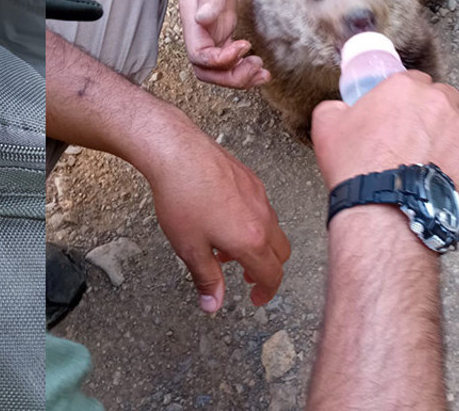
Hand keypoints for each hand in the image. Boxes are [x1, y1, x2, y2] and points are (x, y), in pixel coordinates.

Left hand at [135, 113, 290, 312]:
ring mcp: (259, 195)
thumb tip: (213, 304)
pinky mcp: (250, 179)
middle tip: (246, 277)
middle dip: (267, 270)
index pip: (273, 276)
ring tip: (226, 248)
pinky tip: (223, 219)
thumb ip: (206, 279)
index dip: (266, 293)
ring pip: (272, 229)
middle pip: (280, 253)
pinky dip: (252, 222)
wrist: (178, 153)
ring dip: (257, 245)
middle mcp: (263, 218)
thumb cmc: (182, 198)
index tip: (256, 299)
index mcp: (252, 241)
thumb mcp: (190, 248)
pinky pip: (262, 207)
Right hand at [146, 0, 268, 87]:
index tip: (242, 46)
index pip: (199, 55)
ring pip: (217, 68)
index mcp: (192, 16)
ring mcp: (210, 29)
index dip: (220, 60)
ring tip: (262, 72)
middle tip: (257, 69)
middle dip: (231, 77)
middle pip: (206, 70)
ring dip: (238, 76)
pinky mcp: (221, 25)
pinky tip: (259, 63)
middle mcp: (199, 28)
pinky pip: (228, 56)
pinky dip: (242, 65)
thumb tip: (203, 19)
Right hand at [310, 71, 458, 195]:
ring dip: (454, 135)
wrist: (382, 207)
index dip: (405, 100)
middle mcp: (438, 100)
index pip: (413, 81)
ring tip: (436, 159)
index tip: (399, 115)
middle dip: (432, 114)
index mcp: (403, 87)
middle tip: (415, 138)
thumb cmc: (356, 167)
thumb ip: (335, 108)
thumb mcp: (327, 127)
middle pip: (443, 98)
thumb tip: (340, 109)